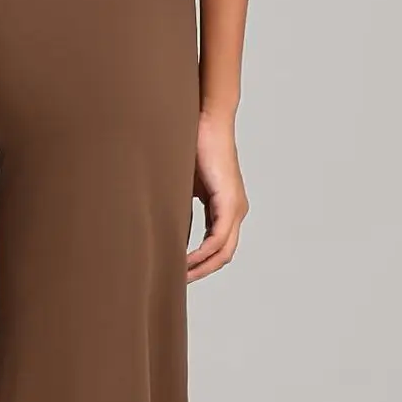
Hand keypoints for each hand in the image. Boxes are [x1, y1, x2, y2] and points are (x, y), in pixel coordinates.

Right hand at [188, 110, 247, 281]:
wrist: (207, 120)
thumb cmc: (193, 145)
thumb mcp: (183, 185)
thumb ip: (180, 207)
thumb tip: (164, 228)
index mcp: (227, 207)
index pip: (218, 246)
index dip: (200, 263)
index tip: (179, 272)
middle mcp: (236, 210)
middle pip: (223, 255)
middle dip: (201, 272)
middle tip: (178, 281)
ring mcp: (236, 207)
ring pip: (223, 251)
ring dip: (202, 267)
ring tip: (179, 275)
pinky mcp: (229, 202)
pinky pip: (218, 240)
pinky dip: (201, 254)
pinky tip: (184, 260)